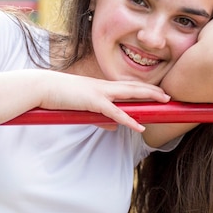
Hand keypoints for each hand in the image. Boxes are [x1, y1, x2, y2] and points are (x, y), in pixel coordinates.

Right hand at [35, 70, 170, 131]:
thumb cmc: (59, 96)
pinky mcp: (93, 102)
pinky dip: (129, 119)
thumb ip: (99, 117)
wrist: (43, 88)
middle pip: (134, 86)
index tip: (157, 92)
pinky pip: (115, 112)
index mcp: (101, 87)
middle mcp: (103, 86)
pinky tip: (140, 126)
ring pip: (130, 93)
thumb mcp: (81, 107)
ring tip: (164, 101)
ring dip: (148, 96)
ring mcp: (99, 92)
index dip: (143, 89)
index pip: (127, 86)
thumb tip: (113, 126)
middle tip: (169, 95)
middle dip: (153, 90)